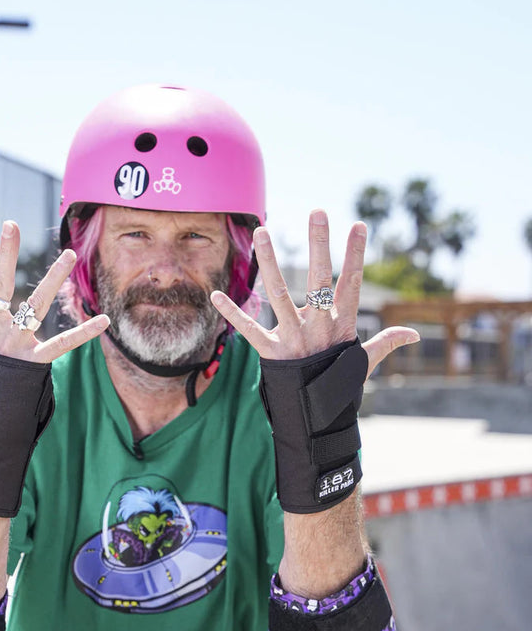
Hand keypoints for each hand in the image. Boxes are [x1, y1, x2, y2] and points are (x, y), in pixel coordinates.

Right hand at [0, 220, 108, 361]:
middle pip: (1, 286)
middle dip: (6, 255)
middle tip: (10, 224)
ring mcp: (16, 341)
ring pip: (36, 305)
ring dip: (53, 278)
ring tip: (70, 254)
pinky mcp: (35, 359)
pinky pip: (62, 344)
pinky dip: (84, 333)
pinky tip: (104, 320)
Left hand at [211, 210, 417, 376]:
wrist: (314, 418)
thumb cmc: (337, 383)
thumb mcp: (363, 362)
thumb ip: (386, 342)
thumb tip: (415, 335)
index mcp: (341, 327)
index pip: (351, 285)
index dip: (355, 256)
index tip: (358, 225)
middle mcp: (317, 328)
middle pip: (319, 282)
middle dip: (319, 246)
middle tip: (318, 212)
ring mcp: (293, 339)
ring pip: (280, 295)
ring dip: (269, 263)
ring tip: (262, 232)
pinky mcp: (270, 352)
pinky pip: (248, 330)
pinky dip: (232, 313)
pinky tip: (215, 294)